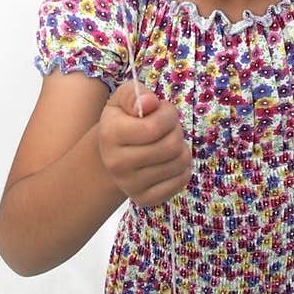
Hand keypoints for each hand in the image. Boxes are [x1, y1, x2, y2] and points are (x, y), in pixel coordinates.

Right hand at [97, 79, 191, 206]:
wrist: (114, 154)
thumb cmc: (124, 119)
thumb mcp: (124, 98)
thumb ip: (135, 94)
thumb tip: (150, 102)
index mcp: (110, 134)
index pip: (154, 127)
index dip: (168, 114)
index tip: (163, 110)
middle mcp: (116, 163)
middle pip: (170, 146)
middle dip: (177, 130)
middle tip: (169, 127)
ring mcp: (130, 185)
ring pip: (179, 163)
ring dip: (182, 147)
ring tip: (168, 141)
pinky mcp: (145, 199)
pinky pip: (181, 181)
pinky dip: (183, 167)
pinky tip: (170, 160)